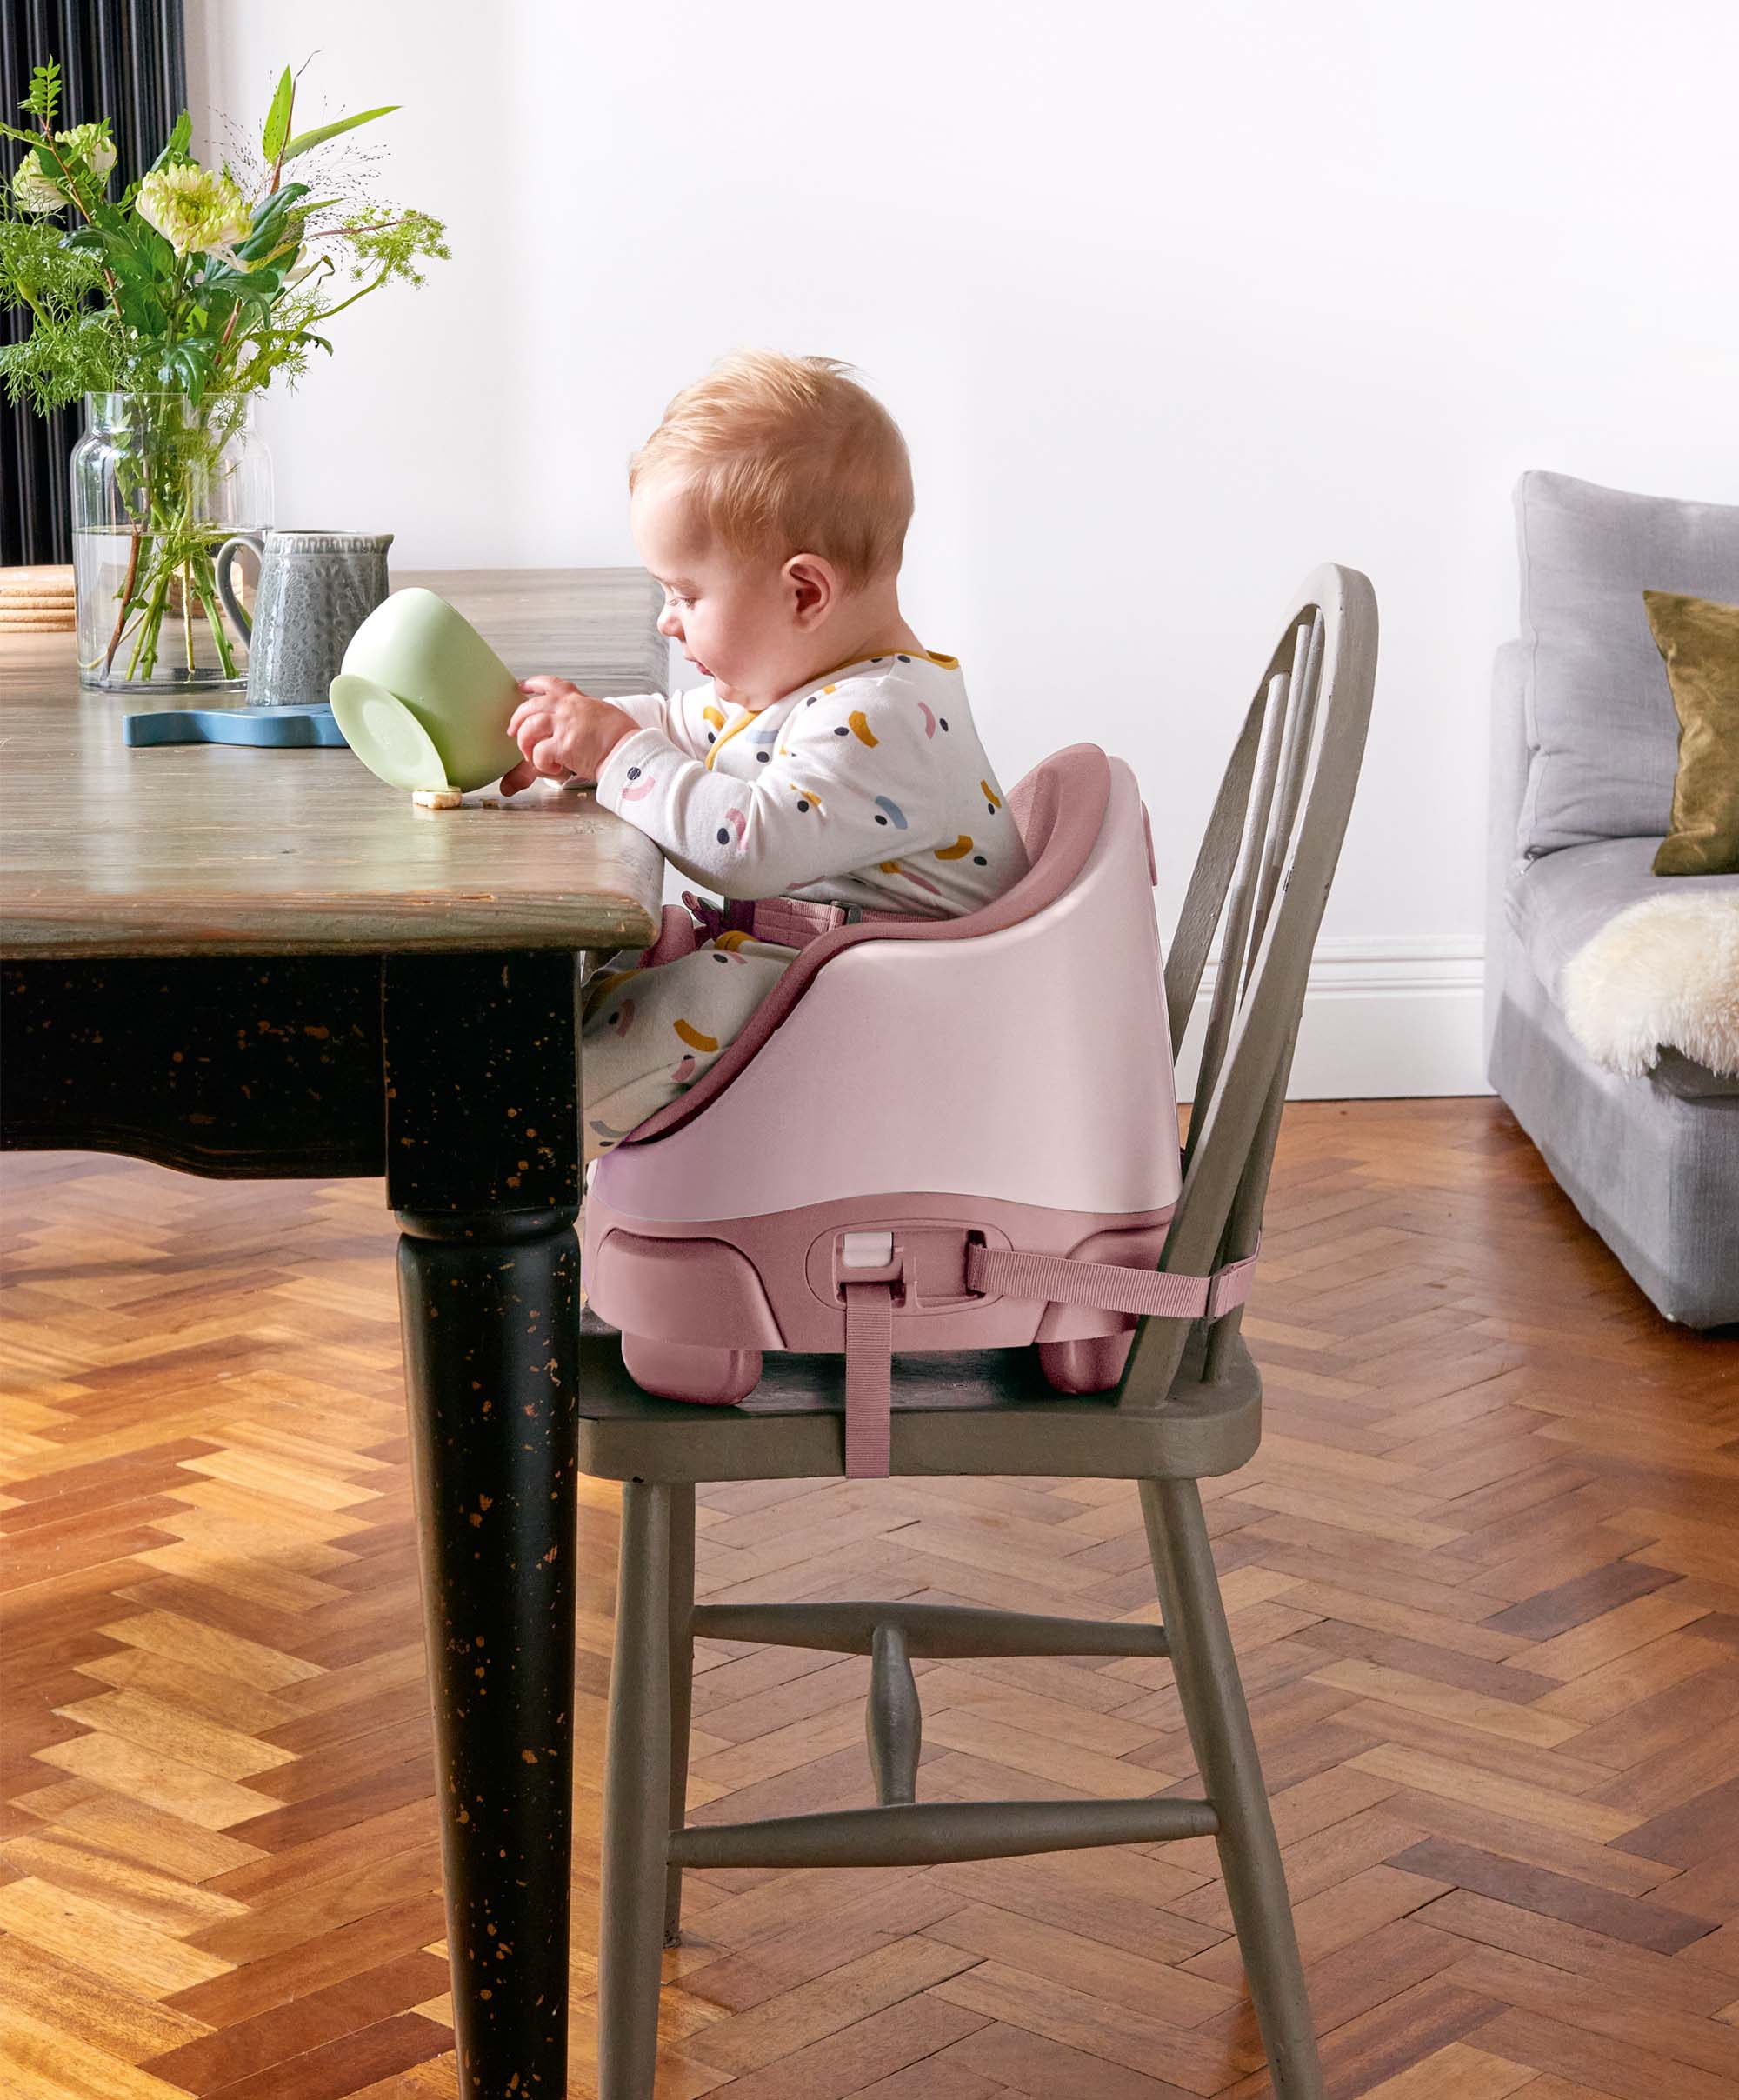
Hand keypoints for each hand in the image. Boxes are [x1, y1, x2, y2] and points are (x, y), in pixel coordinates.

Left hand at [500, 677, 638, 794]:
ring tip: (531, 754)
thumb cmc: (621, 736)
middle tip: (513, 732)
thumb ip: (583, 712)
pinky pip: (539, 753)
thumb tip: (577, 720)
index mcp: (576, 700)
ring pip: (528, 728)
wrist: (629, 750)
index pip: (549, 684)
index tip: (521, 686)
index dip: (531, 684)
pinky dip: (541, 763)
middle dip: (517, 720)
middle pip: (529, 707)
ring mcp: (564, 726)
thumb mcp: (601, 712)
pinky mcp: (563, 746)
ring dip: (525, 743)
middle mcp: (566, 709)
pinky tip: (553, 767)